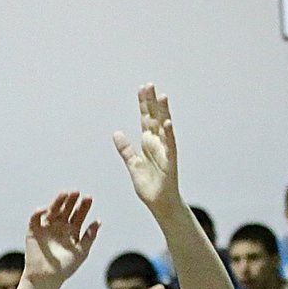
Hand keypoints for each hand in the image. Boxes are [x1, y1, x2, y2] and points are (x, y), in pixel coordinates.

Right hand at [23, 193, 99, 288]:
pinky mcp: (33, 231)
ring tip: (64, 194)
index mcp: (72, 231)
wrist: (46, 278)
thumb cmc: (65, 268)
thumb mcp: (82, 252)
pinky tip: (46, 210)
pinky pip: (35, 219)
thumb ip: (89, 236)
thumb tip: (99, 221)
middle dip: (71, 201)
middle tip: (76, 192)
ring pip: (52, 210)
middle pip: (66, 209)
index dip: (83, 207)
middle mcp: (59, 227)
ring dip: (58, 202)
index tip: (88, 199)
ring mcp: (46, 228)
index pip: (78, 215)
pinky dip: (39, 212)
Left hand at [113, 85, 180, 214]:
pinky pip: (170, 145)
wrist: (159, 203)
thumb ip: (125, 149)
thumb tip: (117, 133)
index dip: (144, 104)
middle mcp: (158, 143)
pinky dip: (169, 134)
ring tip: (162, 97)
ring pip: (164, 127)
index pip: (146, 118)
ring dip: (164, 113)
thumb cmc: (149, 185)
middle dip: (152, 102)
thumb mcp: (133, 164)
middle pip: (155, 118)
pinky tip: (168, 123)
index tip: (142, 88)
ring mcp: (165, 150)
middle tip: (149, 85)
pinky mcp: (170, 161)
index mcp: (148, 142)